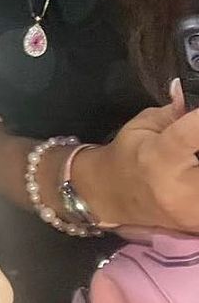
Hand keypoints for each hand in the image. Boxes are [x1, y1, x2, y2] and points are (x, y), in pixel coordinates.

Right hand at [78, 78, 198, 230]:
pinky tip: (192, 169)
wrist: (111, 196)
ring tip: (193, 156)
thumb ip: (173, 112)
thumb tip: (187, 90)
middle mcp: (178, 189)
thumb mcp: (141, 127)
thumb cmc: (128, 155)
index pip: (186, 136)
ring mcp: (193, 212)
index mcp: (158, 158)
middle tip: (195, 144)